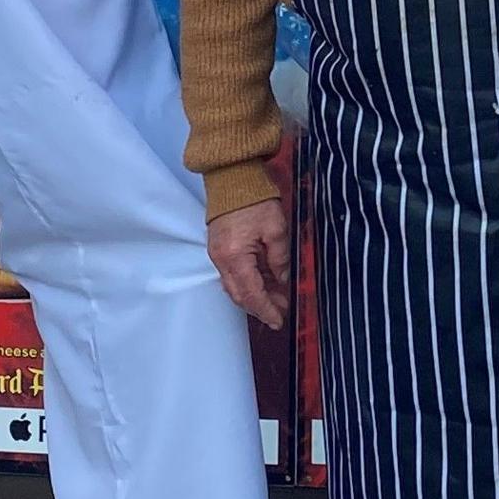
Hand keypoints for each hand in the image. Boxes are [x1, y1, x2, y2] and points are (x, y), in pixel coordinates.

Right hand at [206, 198, 289, 330]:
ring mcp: (217, 255)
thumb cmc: (255, 199)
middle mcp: (221, 260)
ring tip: (275, 299)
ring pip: (234, 287)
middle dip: (260, 307)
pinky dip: (247, 283)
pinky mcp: (218, 249)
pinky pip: (231, 275)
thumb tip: (281, 279)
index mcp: (235, 257)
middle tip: (280, 312)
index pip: (251, 293)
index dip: (266, 309)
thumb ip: (279, 259)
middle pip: (240, 295)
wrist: (233, 178)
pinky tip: (263, 283)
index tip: (279, 320)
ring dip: (254, 296)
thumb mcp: (276, 229)